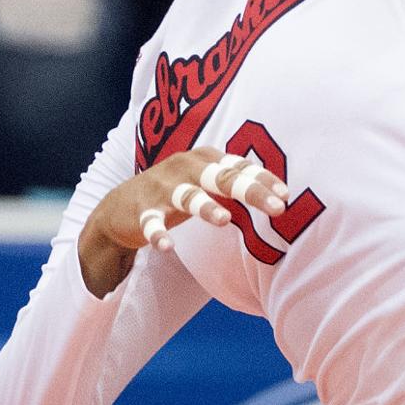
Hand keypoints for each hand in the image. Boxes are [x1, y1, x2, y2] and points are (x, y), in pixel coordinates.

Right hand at [78, 147, 289, 296]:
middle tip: (277, 207)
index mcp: (204, 158)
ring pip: (187, 195)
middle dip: (250, 190)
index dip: (263, 180)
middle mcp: (185, 167)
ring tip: (223, 220)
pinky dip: (157, 234)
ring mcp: (161, 187)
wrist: (120, 207)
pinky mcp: (141, 209)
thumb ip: (237, 181)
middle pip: (222, 177)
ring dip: (205, 206)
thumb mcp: (205, 182)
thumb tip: (281, 190)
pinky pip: (150, 222)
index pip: (239, 166)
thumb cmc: (174, 191)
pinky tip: (166, 247)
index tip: (285, 195)